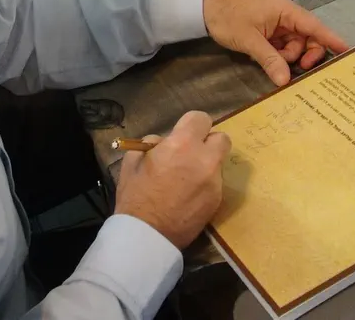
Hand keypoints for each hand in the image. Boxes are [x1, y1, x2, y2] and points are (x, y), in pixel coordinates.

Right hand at [115, 111, 230, 248]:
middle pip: (222, 138)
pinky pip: (215, 183)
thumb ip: (152, 144)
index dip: (191, 125)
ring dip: (206, 165)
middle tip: (192, 153)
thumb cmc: (136, 196)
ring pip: (218, 163)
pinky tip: (189, 196)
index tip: (183, 134)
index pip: (201, 118)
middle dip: (208, 142)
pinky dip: (205, 185)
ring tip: (187, 179)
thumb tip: (164, 142)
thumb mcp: (133, 161)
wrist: (147, 235)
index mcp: (182, 144)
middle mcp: (205, 159)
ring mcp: (214, 182)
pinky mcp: (218, 200)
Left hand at [203, 0, 349, 85]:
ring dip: (287, 56)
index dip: (331, 39)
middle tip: (299, 69)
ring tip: (273, 62)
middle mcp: (285, 15)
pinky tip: (271, 62)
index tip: (347, 50)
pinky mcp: (266, 31)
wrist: (203, 9)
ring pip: (293, 44)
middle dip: (304, 54)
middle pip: (307, 38)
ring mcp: (276, 23)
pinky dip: (278, 55)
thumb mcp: (250, 40)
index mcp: (285, 10)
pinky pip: (281, 45)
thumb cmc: (228, 17)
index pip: (314, 26)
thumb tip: (286, 80)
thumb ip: (270, 59)